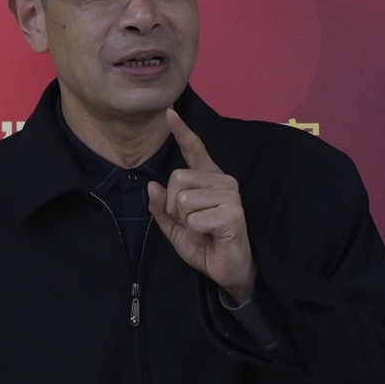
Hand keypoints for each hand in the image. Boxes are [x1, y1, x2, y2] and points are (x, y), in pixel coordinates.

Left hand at [146, 110, 254, 302]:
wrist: (229, 271)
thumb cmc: (206, 246)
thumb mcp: (176, 229)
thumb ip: (163, 209)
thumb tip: (152, 186)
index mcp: (208, 181)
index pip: (195, 150)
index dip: (182, 131)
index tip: (169, 112)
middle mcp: (222, 181)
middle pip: (177, 180)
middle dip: (175, 208)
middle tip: (193, 225)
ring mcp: (230, 195)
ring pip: (183, 200)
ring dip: (185, 224)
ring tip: (203, 232)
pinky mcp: (233, 212)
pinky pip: (193, 219)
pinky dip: (195, 234)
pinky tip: (210, 238)